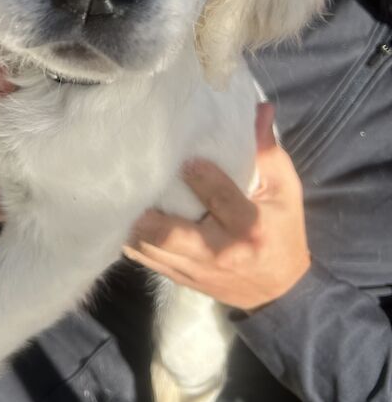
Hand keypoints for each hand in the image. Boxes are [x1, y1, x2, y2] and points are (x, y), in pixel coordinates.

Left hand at [124, 104, 311, 310]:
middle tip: (131, 183)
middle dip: (146, 213)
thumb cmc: (282, 231)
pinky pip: (149, 262)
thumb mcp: (284, 192)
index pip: (220, 199)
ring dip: (131, 226)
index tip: (184, 158)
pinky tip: (119, 220)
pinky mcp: (183, 279)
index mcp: (249, 227)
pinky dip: (131, 242)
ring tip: (117, 198)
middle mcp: (219, 252)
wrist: (281, 291)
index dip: (200, 177)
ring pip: (152, 250)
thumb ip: (267, 153)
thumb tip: (259, 110)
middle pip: (171, 235)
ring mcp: (197, 270)